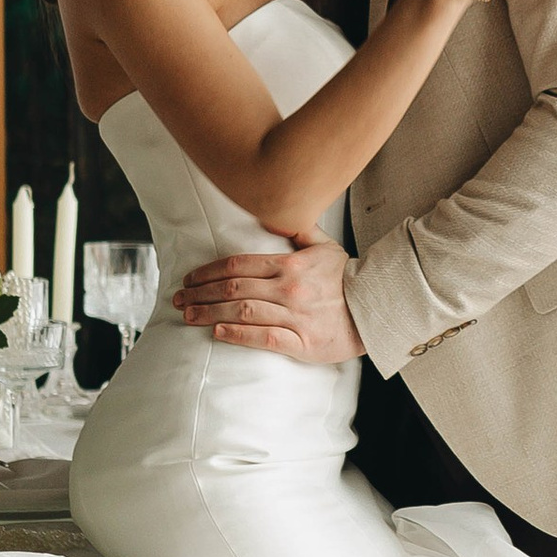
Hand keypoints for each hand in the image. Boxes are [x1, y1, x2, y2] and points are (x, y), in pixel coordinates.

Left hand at [172, 237, 365, 360]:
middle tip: (178, 299)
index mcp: (290, 264)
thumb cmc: (348, 278)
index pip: (238, 265)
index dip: (208, 272)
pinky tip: (218, 332)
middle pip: (233, 289)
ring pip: (243, 312)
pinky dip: (238, 334)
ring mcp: (295, 316)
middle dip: (200, 293)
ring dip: (209, 313)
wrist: (378, 308)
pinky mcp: (303, 342)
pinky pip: (264, 338)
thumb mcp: (325, 246)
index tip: (190, 279)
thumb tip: (276, 214)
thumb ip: (298, 229)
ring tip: (188, 316)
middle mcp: (289, 288)